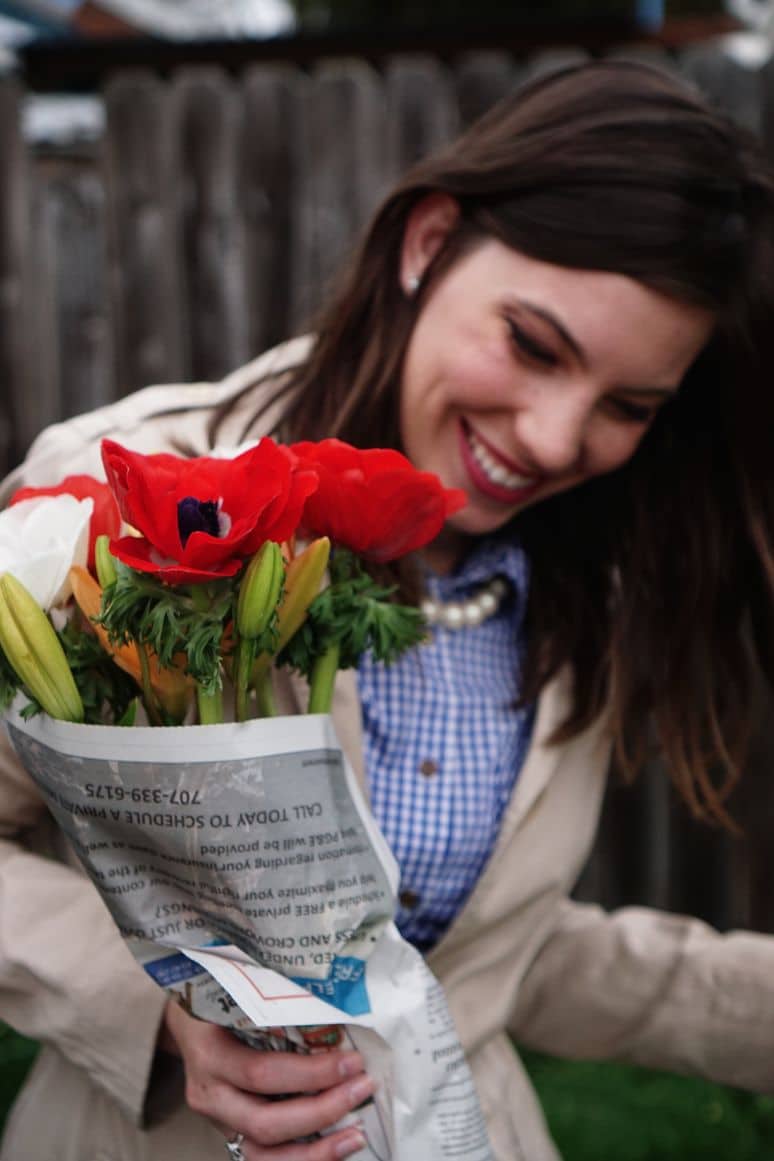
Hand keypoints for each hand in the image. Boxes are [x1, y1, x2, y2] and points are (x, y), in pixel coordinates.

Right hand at [161, 1000, 371, 1158]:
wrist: (188, 1024)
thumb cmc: (221, 1001)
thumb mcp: (240, 995)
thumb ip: (276, 1008)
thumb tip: (339, 1015)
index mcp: (209, 1054)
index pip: (262, 1073)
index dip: (311, 1074)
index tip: (353, 1062)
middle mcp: (210, 1095)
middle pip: (266, 1122)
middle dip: (322, 1111)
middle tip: (362, 1089)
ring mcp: (218, 1122)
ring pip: (263, 1156)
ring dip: (316, 1151)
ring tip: (355, 1136)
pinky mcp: (230, 1136)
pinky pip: (266, 1160)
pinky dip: (303, 1158)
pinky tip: (334, 1148)